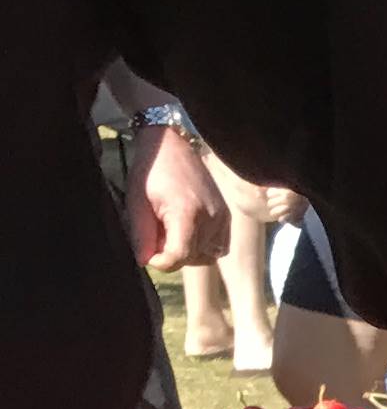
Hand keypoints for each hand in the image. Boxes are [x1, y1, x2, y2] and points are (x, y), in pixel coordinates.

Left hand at [126, 123, 228, 270]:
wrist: (172, 146)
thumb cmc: (151, 171)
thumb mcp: (137, 203)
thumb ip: (141, 235)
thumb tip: (145, 261)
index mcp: (187, 213)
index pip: (178, 256)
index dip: (160, 261)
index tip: (148, 252)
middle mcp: (212, 219)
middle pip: (192, 258)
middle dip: (172, 254)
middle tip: (156, 235)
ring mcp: (223, 219)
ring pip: (206, 256)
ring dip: (187, 252)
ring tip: (171, 232)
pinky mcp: (227, 219)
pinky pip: (217, 247)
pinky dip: (201, 246)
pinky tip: (186, 231)